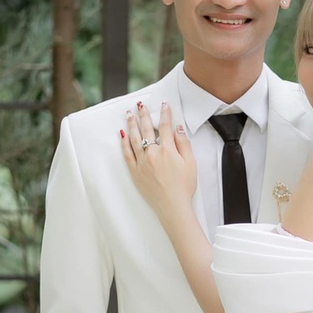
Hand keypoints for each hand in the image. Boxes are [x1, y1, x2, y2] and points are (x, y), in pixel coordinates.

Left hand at [120, 101, 196, 221]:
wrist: (172, 206)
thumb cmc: (183, 187)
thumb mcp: (191, 164)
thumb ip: (184, 144)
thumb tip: (178, 129)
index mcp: (168, 150)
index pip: (165, 127)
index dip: (165, 114)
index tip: (164, 105)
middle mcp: (152, 154)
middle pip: (147, 129)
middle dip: (144, 115)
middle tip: (140, 105)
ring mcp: (142, 162)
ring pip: (134, 139)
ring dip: (132, 125)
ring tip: (129, 115)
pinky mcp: (135, 172)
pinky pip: (127, 154)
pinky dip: (124, 143)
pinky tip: (122, 135)